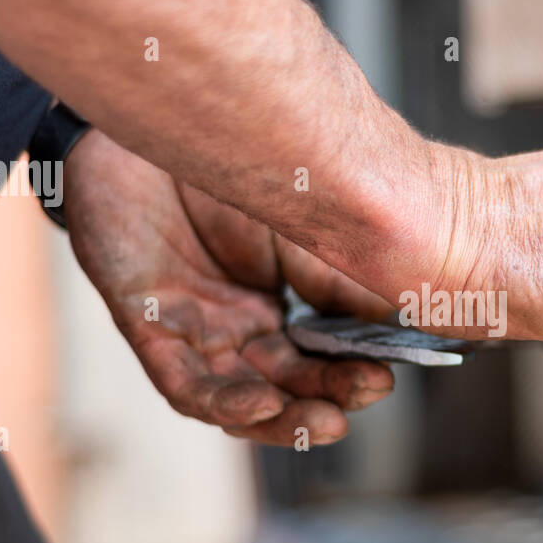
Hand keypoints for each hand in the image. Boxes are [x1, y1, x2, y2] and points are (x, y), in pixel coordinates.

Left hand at [61, 131, 393, 445]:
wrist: (150, 118)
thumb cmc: (221, 170)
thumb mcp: (301, 231)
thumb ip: (339, 283)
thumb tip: (394, 328)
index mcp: (273, 311)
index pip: (318, 360)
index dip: (350, 376)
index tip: (385, 378)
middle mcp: (234, 330)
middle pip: (284, 386)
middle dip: (325, 401)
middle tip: (362, 399)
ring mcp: (193, 332)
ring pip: (238, 399)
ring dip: (282, 419)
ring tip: (325, 423)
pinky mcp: (148, 326)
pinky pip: (186, 384)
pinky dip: (226, 402)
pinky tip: (264, 404)